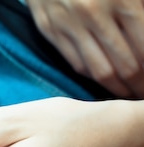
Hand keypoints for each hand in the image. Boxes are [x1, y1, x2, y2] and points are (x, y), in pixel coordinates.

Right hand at [26, 0, 143, 97]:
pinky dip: (95, 77)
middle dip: (141, 85)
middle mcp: (95, 13)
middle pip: (126, 65)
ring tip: (130, 94)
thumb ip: (141, 11)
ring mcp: (70, 24)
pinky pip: (78, 64)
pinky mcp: (52, 30)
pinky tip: (107, 82)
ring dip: (119, 88)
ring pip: (101, 71)